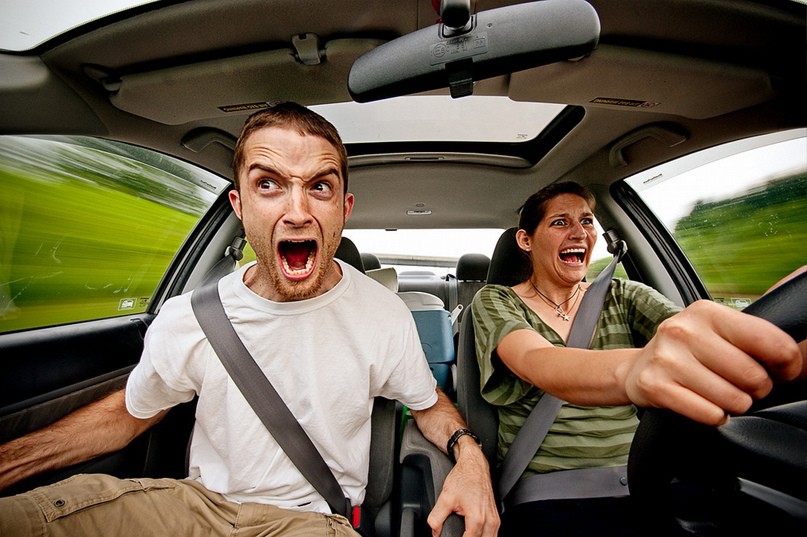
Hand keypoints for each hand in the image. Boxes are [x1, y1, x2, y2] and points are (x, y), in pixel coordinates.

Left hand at [427, 438, 498, 536]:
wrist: (475, 465)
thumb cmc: (464, 477)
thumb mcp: (446, 497)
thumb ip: (436, 518)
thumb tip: (434, 532)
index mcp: (477, 518)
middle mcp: (489, 520)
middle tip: (458, 535)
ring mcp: (495, 518)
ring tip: (465, 535)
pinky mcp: (496, 516)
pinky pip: (494, 533)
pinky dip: (485, 536)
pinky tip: (475, 534)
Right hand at [623, 300, 802, 425]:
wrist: (638, 368)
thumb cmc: (688, 352)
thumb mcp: (715, 332)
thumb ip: (751, 337)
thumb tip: (794, 360)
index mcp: (706, 312)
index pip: (769, 341)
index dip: (788, 364)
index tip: (783, 372)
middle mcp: (683, 331)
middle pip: (752, 376)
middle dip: (758, 389)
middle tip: (746, 387)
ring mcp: (666, 358)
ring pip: (733, 399)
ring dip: (735, 405)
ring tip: (722, 395)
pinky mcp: (654, 386)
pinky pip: (709, 414)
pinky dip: (715, 417)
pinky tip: (706, 405)